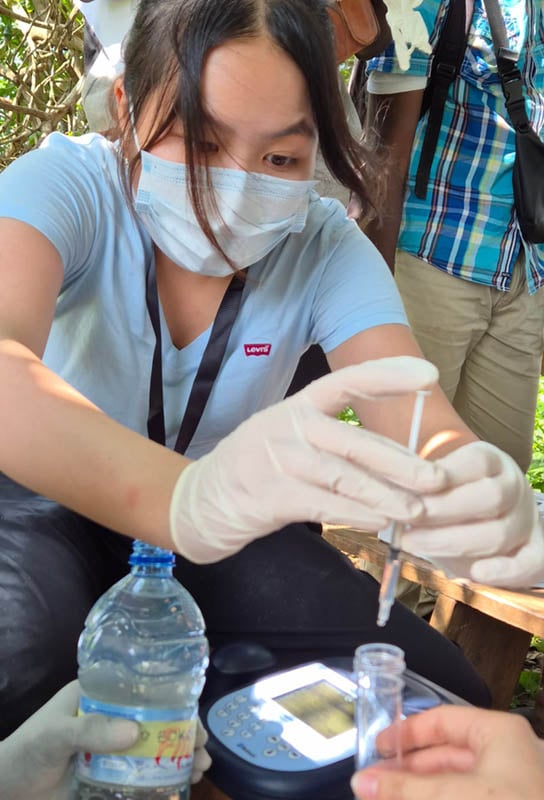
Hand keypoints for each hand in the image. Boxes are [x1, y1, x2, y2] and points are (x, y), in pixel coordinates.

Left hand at [0, 681, 210, 799]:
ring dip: (179, 757)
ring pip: (154, 749)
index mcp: (98, 695)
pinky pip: (142, 776)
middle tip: (203, 748)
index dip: (172, 700)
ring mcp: (111, 750)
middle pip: (155, 720)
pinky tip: (182, 785)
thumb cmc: (25, 753)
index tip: (192, 717)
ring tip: (200, 768)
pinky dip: (164, 780)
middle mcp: (109, 719)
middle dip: (183, 732)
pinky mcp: (109, 778)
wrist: (5, 793)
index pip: (142, 690)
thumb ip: (89, 731)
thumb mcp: (53, 735)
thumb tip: (136, 731)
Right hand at [170, 356, 446, 562]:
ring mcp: (276, 459)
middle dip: (401, 461)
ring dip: (385, 495)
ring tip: (417, 510)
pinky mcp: (269, 495)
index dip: (388, 376)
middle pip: (354, 441)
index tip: (429, 375)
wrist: (200, 500)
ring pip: (342, 476)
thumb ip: (335, 442)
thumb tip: (399, 460)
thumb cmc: (259, 468)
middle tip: (438, 479)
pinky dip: (355, 514)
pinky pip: (322, 504)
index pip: (347, 381)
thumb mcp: (291, 439)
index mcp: (298, 405)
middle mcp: (288, 426)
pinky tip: (380, 522)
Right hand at [351, 705, 543, 799]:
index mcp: (499, 734)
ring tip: (387, 799)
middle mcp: (508, 756)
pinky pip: (467, 799)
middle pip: (446, 754)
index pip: (442, 721)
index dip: (406, 734)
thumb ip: (405, 789)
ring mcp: (512, 788)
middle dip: (409, 771)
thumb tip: (360, 781)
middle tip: (373, 785)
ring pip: (455, 784)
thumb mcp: (453, 796)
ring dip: (420, 792)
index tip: (376, 750)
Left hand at [400, 441, 543, 586]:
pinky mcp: (534, 550)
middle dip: (443, 512)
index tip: (409, 490)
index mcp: (491, 461)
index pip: (476, 462)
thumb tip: (388, 490)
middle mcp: (514, 486)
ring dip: (454, 543)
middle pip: (490, 497)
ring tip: (415, 544)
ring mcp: (527, 519)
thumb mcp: (435, 481)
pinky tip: (477, 574)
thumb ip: (420, 483)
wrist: (476, 516)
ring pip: (500, 533)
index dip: (443, 477)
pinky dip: (505, 572)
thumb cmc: (447, 496)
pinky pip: (531, 563)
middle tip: (407, 522)